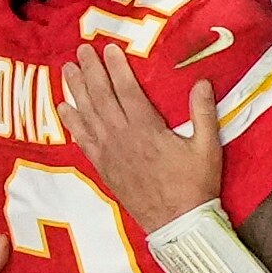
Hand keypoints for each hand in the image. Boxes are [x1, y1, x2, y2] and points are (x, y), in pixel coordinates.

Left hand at [56, 42, 221, 226]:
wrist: (177, 224)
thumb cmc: (195, 186)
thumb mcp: (207, 148)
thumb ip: (203, 113)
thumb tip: (202, 82)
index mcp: (147, 129)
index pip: (126, 90)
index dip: (116, 67)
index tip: (109, 48)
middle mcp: (122, 137)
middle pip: (101, 97)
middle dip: (91, 71)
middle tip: (81, 50)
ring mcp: (109, 153)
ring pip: (88, 114)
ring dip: (76, 90)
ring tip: (68, 69)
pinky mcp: (103, 168)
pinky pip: (82, 140)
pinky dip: (72, 122)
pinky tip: (64, 108)